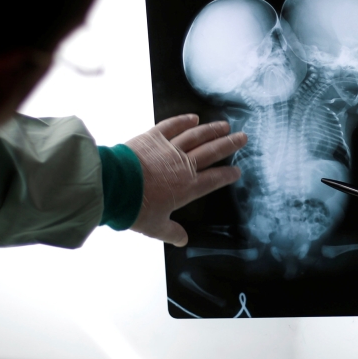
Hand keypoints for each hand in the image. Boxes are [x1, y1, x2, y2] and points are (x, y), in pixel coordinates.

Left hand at [125, 114, 246, 246]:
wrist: (114, 187)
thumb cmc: (135, 208)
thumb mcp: (155, 227)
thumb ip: (172, 233)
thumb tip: (182, 241)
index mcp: (187, 188)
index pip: (214, 179)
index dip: (227, 175)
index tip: (237, 170)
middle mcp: (183, 165)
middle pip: (212, 152)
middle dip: (229, 144)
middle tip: (243, 137)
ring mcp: (169, 149)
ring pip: (196, 136)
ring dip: (212, 130)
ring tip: (224, 125)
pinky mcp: (152, 137)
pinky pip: (171, 126)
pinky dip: (183, 121)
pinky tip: (193, 118)